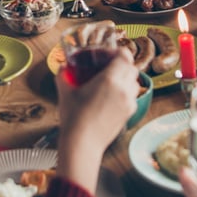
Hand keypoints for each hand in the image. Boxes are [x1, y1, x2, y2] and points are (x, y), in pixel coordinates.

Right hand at [54, 50, 137, 192]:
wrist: (82, 144)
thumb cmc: (74, 118)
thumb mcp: (65, 91)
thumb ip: (63, 75)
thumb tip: (62, 67)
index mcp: (110, 79)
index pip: (124, 55)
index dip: (116, 52)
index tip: (106, 56)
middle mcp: (124, 89)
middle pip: (131, 68)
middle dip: (120, 65)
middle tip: (106, 68)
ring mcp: (129, 102)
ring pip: (134, 83)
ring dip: (125, 79)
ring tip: (109, 83)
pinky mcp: (129, 114)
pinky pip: (132, 97)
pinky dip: (124, 94)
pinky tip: (110, 99)